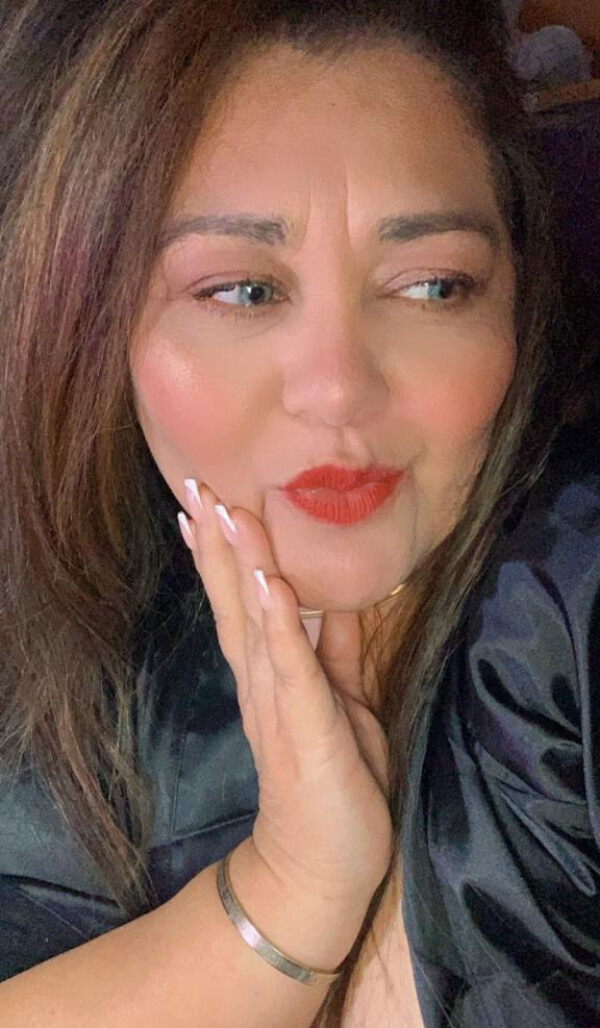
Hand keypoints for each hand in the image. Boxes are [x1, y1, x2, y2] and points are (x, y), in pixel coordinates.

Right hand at [178, 480, 392, 908]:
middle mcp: (264, 681)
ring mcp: (281, 703)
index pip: (241, 602)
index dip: (223, 552)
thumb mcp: (342, 704)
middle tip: (195, 484)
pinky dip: (281, 621)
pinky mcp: (309, 727)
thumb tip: (341, 602)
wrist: (322, 869)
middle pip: (234, 600)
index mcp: (271, 675)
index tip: (205, 504)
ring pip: (256, 621)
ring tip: (226, 511)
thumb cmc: (335, 784)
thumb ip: (338, 654)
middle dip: (217, 540)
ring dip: (241, 563)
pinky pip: (293, 666)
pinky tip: (267, 582)